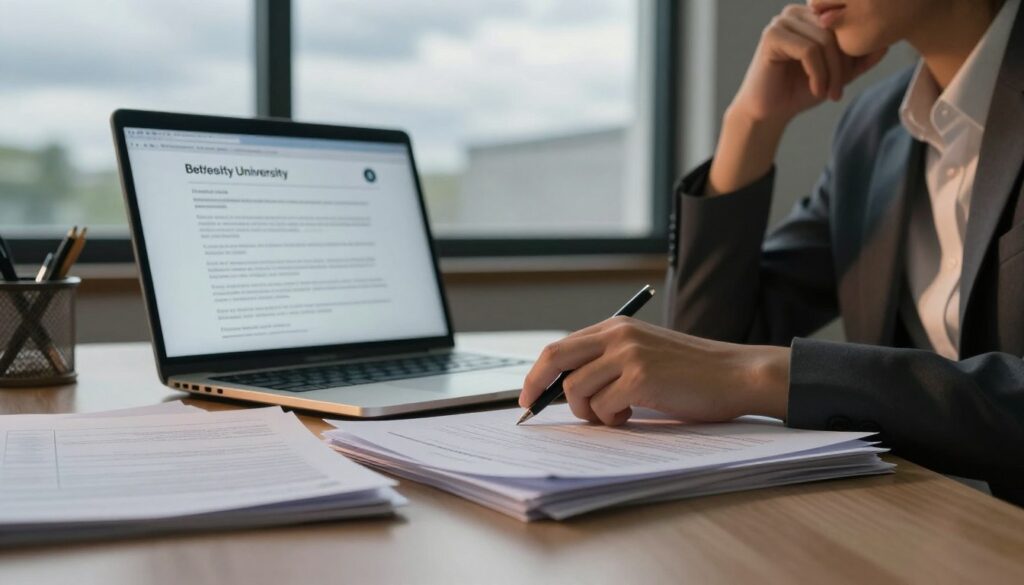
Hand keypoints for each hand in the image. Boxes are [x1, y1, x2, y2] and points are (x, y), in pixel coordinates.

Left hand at [519, 318, 791, 425]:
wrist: (737, 374)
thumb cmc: (694, 371)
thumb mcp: (644, 353)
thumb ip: (609, 361)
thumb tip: (567, 387)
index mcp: (617, 326)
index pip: (561, 346)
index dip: (537, 373)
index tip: (529, 394)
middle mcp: (618, 335)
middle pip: (555, 359)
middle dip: (536, 387)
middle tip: (531, 410)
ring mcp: (628, 355)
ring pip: (576, 389)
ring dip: (588, 411)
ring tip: (615, 414)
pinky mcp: (640, 379)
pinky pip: (602, 407)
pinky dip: (611, 419)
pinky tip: (632, 416)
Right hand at [706, 4, 886, 195]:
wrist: (768, 112)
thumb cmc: (799, 91)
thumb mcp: (837, 74)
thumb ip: (860, 59)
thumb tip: (887, 44)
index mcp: (811, 16)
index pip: (844, 24)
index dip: (851, 52)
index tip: (847, 80)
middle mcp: (795, 12)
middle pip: (836, 31)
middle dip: (843, 64)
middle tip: (839, 91)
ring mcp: (781, 22)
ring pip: (825, 41)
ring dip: (832, 73)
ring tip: (829, 94)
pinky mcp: (772, 36)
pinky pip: (809, 51)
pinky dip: (817, 74)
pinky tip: (815, 90)